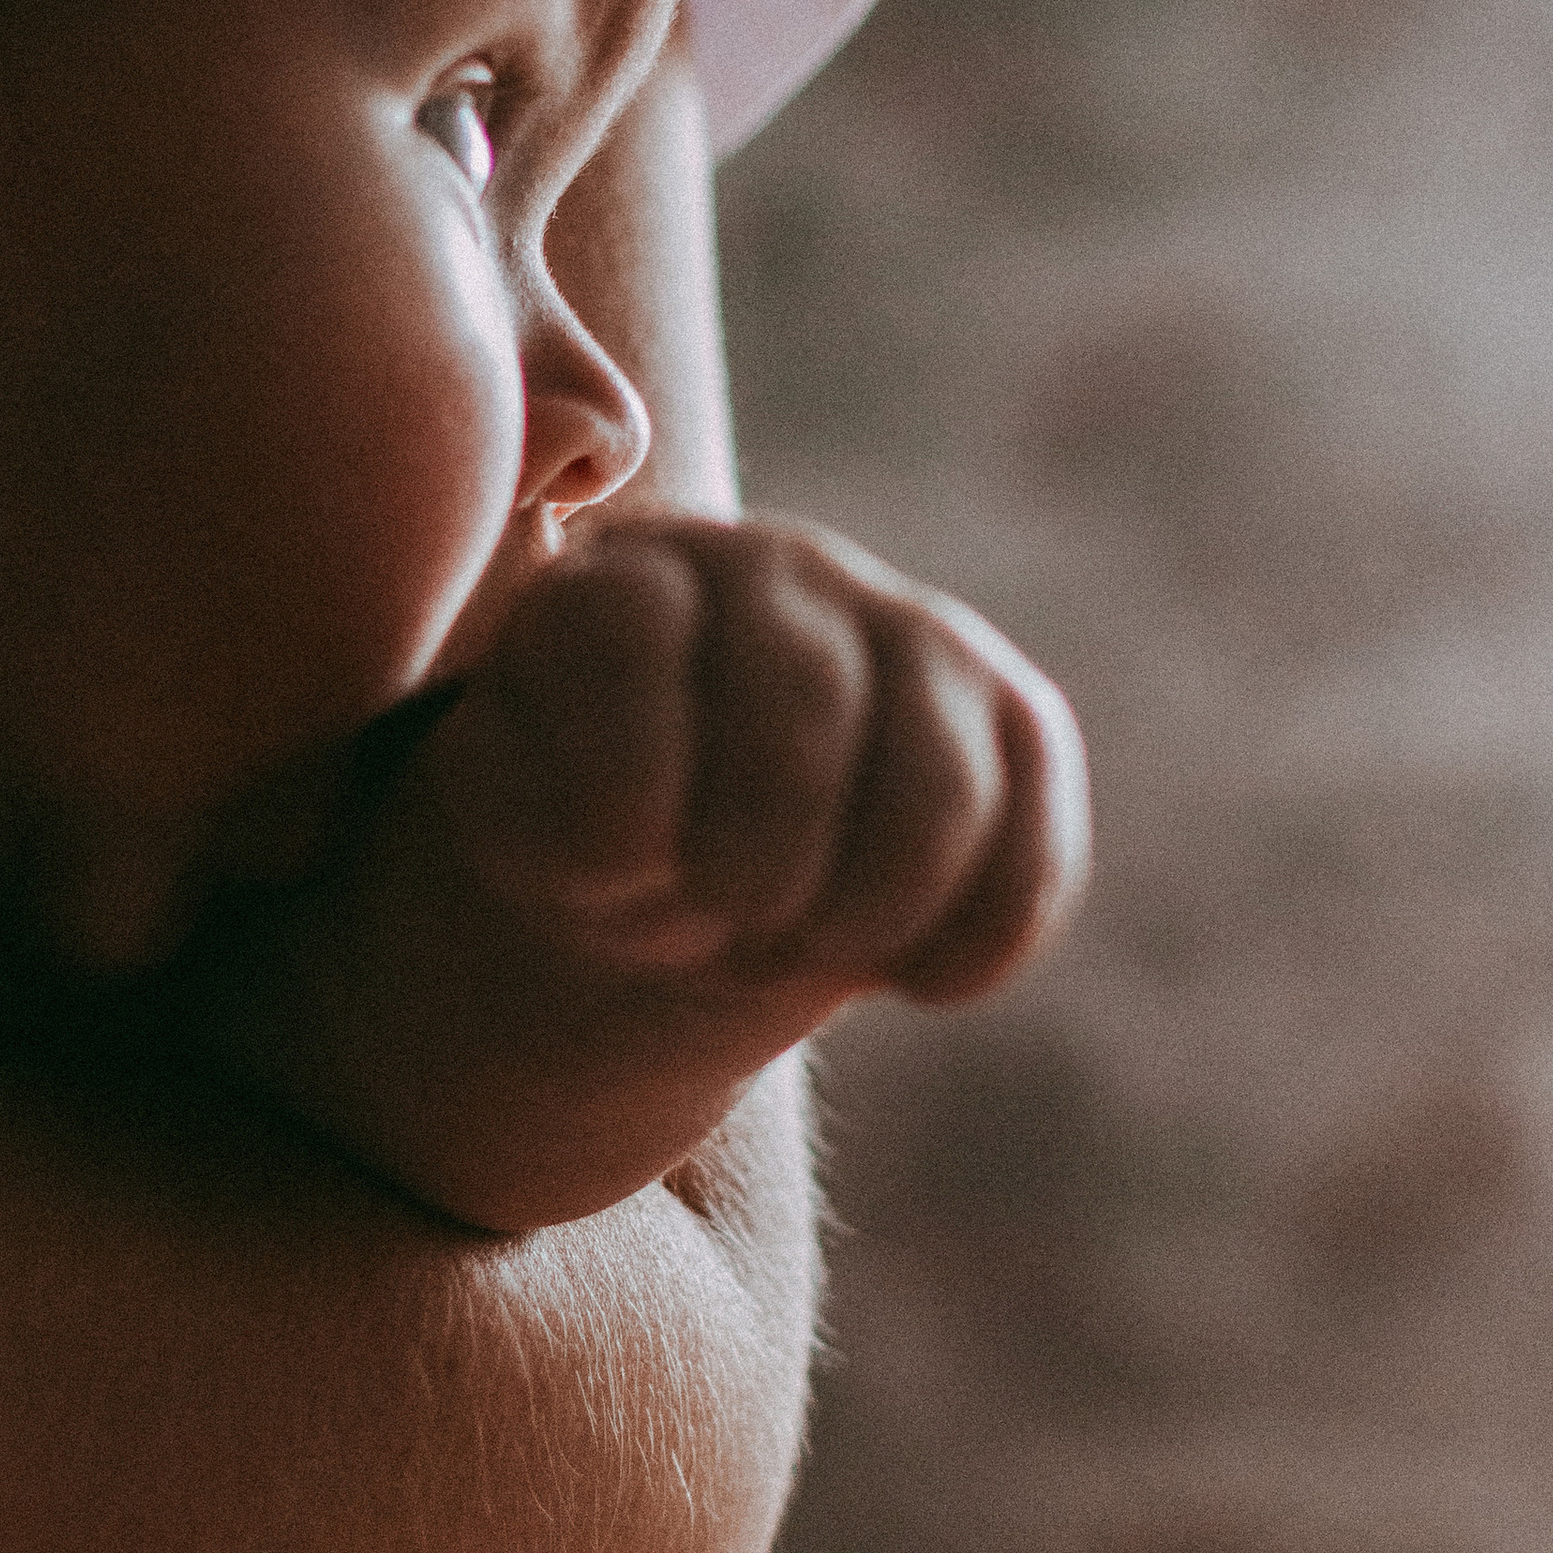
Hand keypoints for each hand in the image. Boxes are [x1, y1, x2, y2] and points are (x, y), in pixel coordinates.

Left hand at [430, 514, 1088, 1016]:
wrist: (688, 871)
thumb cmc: (584, 839)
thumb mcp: (517, 833)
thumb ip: (545, 817)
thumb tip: (646, 833)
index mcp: (622, 579)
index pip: (627, 632)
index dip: (625, 783)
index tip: (618, 875)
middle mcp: (769, 570)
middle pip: (800, 700)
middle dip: (760, 861)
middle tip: (723, 921)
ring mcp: (903, 627)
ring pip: (937, 775)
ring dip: (867, 910)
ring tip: (805, 952)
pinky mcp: (1009, 712)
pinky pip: (1035, 825)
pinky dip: (981, 935)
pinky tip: (914, 983)